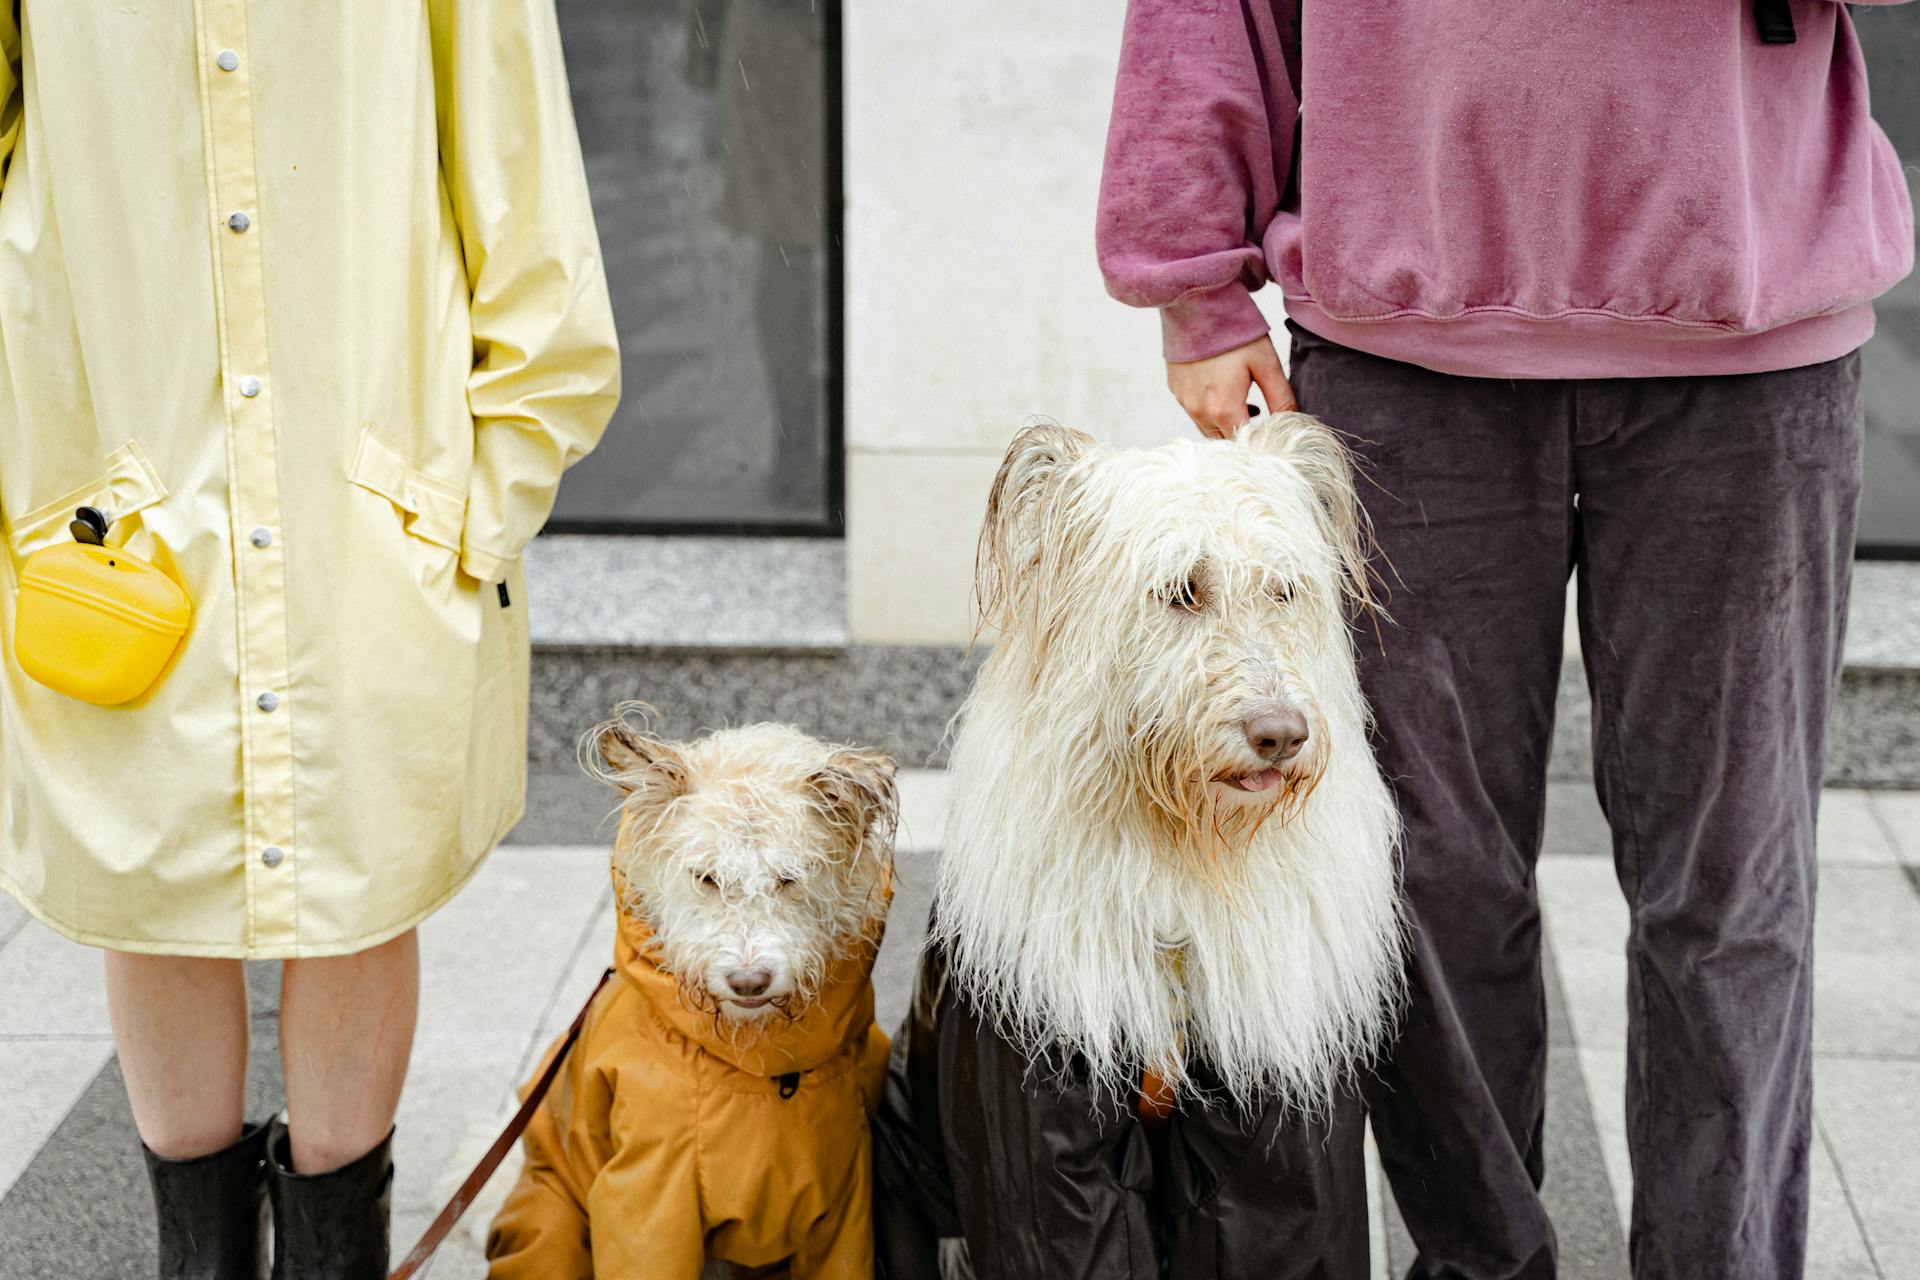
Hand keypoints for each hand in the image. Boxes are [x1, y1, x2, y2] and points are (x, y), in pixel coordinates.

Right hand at [1166, 335, 1295, 438]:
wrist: (1197, 305)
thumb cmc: (1234, 332)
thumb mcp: (1266, 363)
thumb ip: (1281, 397)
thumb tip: (1292, 421)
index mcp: (1224, 408)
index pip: (1244, 444)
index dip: (1260, 441)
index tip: (1272, 433)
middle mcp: (1199, 411)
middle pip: (1224, 441)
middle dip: (1243, 435)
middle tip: (1262, 415)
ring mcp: (1184, 402)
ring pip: (1207, 429)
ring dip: (1226, 424)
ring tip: (1245, 402)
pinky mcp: (1176, 391)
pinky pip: (1194, 412)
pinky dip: (1210, 410)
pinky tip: (1223, 390)